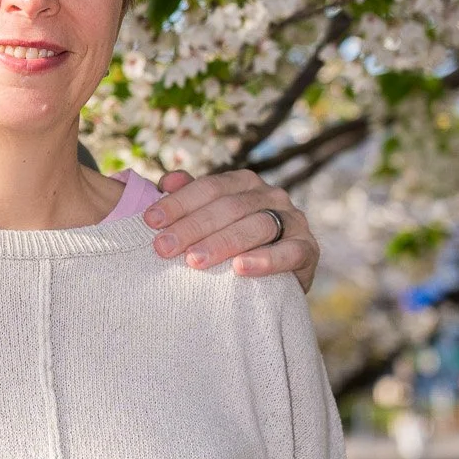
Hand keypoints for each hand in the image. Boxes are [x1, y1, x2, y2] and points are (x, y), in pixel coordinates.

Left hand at [143, 170, 318, 292]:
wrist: (276, 279)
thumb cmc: (234, 245)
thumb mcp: (210, 221)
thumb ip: (190, 198)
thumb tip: (168, 180)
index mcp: (244, 183)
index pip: (209, 187)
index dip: (179, 202)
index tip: (150, 221)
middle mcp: (270, 195)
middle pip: (229, 206)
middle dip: (193, 227)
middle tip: (163, 248)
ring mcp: (293, 220)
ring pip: (257, 226)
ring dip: (223, 243)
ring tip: (194, 261)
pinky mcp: (308, 248)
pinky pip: (289, 252)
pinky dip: (265, 260)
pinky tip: (240, 269)